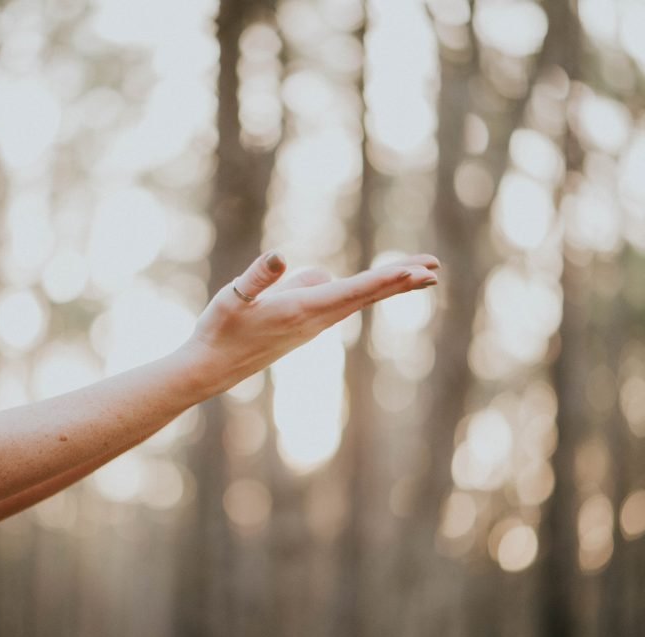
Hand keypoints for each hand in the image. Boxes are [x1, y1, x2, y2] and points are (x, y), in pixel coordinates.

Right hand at [179, 250, 439, 393]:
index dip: (389, 278)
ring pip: (356, 300)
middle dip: (401, 280)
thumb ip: (257, 278)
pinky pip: (340, 303)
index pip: (356, 291)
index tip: (420, 271)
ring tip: (416, 274)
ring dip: (386, 286)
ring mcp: (311, 326)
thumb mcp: (232, 298)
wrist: (210, 370)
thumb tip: (281, 257)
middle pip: (367, 295)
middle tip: (434, 269)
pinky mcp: (303, 327)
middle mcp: (315, 320)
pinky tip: (364, 285)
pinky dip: (364, 292)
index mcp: (302, 310)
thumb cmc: (218, 331)